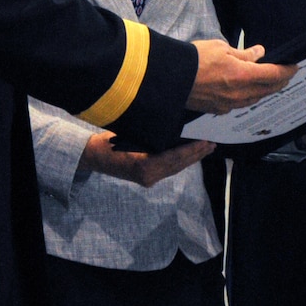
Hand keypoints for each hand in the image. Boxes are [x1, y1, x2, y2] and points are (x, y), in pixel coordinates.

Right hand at [79, 132, 214, 187]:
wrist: (93, 156)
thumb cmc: (108, 140)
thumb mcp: (130, 133)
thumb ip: (152, 134)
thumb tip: (175, 126)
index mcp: (144, 165)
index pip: (174, 157)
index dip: (192, 150)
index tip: (206, 141)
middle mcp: (148, 176)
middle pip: (178, 165)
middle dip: (196, 154)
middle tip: (213, 143)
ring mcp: (148, 179)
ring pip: (176, 168)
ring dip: (191, 158)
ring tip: (206, 148)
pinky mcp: (148, 178)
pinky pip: (169, 169)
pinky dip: (181, 160)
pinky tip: (190, 153)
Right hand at [186, 40, 294, 114]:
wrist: (172, 77)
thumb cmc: (195, 58)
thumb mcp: (222, 48)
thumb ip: (244, 54)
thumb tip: (259, 53)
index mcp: (243, 75)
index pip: (273, 75)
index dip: (287, 71)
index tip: (294, 66)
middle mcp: (240, 93)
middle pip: (268, 90)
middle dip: (280, 81)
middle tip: (286, 74)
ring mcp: (230, 104)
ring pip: (256, 98)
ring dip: (266, 90)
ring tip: (270, 82)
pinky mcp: (220, 109)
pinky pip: (241, 104)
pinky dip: (249, 96)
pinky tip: (248, 90)